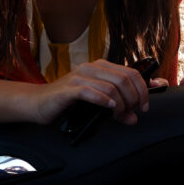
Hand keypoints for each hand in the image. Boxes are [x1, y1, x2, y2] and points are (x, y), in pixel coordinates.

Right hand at [31, 59, 157, 124]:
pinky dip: (102, 100)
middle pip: (124, 79)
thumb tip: (135, 118)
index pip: (132, 72)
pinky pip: (89, 91)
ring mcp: (79, 76)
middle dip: (133, 98)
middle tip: (132, 113)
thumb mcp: (97, 103)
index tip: (145, 106)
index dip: (143, 89)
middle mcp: (92, 67)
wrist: (38, 103)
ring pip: (110, 86)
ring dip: (120, 104)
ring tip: (119, 116)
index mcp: (102, 67)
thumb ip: (117, 107)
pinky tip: (108, 107)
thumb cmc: (69, 103)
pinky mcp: (68, 89)